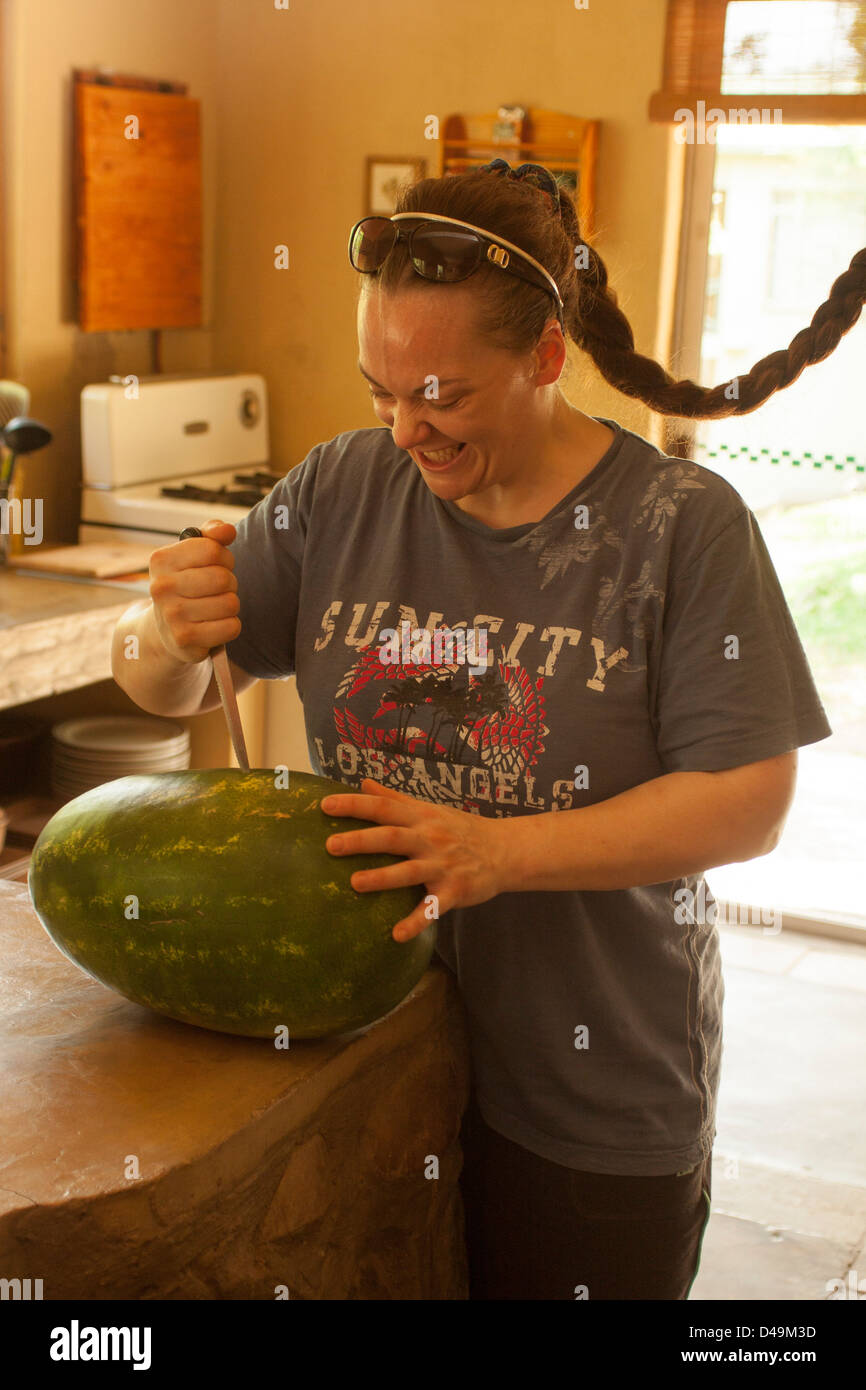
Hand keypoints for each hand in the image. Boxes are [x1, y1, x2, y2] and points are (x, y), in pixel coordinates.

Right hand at [149, 519, 239, 663]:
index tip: (217, 565)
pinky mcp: (185, 639)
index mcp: (161, 560)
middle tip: (218, 590)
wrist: (166, 631)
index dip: (224, 558)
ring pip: (230, 603)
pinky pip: (231, 626)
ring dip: (230, 606)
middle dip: (230, 583)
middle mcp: (161, 587)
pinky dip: (230, 626)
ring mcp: (171, 614)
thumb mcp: (193, 555)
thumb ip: (212, 535)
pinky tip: (214, 626)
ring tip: (214, 608)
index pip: (213, 550)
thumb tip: (227, 531)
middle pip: (223, 578)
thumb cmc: (187, 585)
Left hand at [320, 777, 505, 940]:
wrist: (505, 851)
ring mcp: (443, 866)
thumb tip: (363, 783)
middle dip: (362, 841)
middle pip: (393, 838)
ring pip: (409, 872)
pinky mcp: (455, 891)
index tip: (325, 806)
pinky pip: (433, 908)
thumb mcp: (430, 809)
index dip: (355, 805)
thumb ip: (395, 799)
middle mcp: (430, 839)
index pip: (384, 808)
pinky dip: (416, 921)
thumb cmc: (460, 829)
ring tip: (355, 883)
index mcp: (421, 818)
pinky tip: (397, 935)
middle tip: (331, 845)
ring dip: (382, 877)